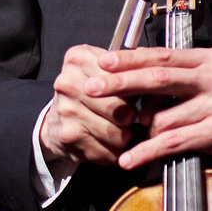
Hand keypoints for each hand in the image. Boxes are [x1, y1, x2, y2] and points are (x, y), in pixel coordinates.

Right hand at [41, 44, 141, 174]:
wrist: (55, 121)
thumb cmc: (86, 94)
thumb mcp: (102, 71)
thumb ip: (128, 68)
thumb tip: (156, 76)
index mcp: (79, 58)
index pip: (122, 76)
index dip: (136, 89)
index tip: (136, 95)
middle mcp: (69, 82)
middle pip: (121, 107)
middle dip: (130, 116)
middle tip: (127, 115)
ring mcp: (67, 110)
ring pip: (117, 133)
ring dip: (123, 136)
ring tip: (117, 129)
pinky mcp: (68, 136)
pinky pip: (107, 151)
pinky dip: (113, 151)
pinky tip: (105, 143)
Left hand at [68, 47, 211, 176]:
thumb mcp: (206, 83)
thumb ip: (176, 77)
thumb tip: (128, 72)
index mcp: (207, 59)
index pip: (162, 55)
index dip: (130, 59)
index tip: (103, 62)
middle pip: (157, 78)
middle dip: (120, 83)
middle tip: (93, 88)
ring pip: (162, 117)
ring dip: (144, 132)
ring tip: (137, 139)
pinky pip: (172, 142)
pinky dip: (147, 152)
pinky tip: (129, 159)